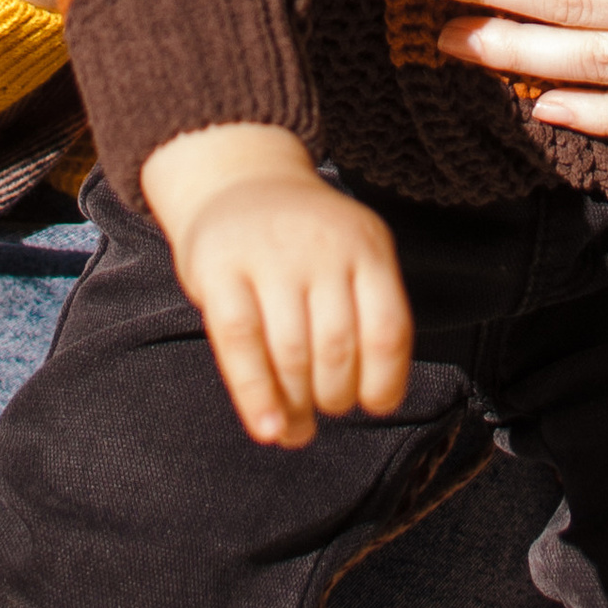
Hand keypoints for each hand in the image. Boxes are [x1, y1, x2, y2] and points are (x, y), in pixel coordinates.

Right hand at [139, 124, 413, 446]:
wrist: (237, 179)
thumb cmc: (303, 240)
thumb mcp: (351, 252)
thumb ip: (364, 312)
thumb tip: (371, 401)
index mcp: (366, 245)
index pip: (387, 328)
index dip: (386, 380)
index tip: (375, 404)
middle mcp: (321, 246)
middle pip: (337, 346)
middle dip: (335, 396)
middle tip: (325, 411)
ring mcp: (268, 255)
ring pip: (290, 352)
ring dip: (296, 406)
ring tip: (294, 428)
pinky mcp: (219, 268)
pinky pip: (239, 342)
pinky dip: (255, 394)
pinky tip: (266, 428)